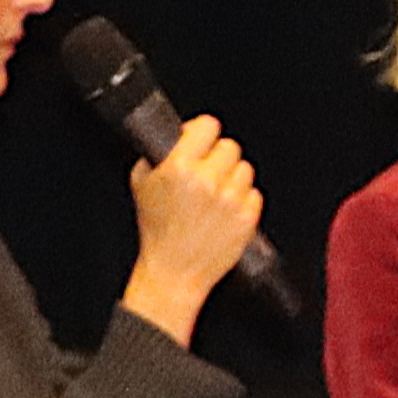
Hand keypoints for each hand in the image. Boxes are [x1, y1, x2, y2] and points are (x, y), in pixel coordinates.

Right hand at [121, 116, 265, 339]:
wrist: (174, 271)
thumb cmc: (158, 231)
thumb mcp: (142, 184)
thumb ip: (157, 155)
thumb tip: (177, 136)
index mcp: (180, 168)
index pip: (208, 126)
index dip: (203, 131)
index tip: (201, 137)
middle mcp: (208, 182)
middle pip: (230, 147)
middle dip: (218, 156)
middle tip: (207, 170)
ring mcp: (230, 201)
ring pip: (245, 169)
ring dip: (232, 177)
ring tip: (216, 193)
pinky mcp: (247, 219)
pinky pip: (255, 193)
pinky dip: (243, 199)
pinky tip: (226, 209)